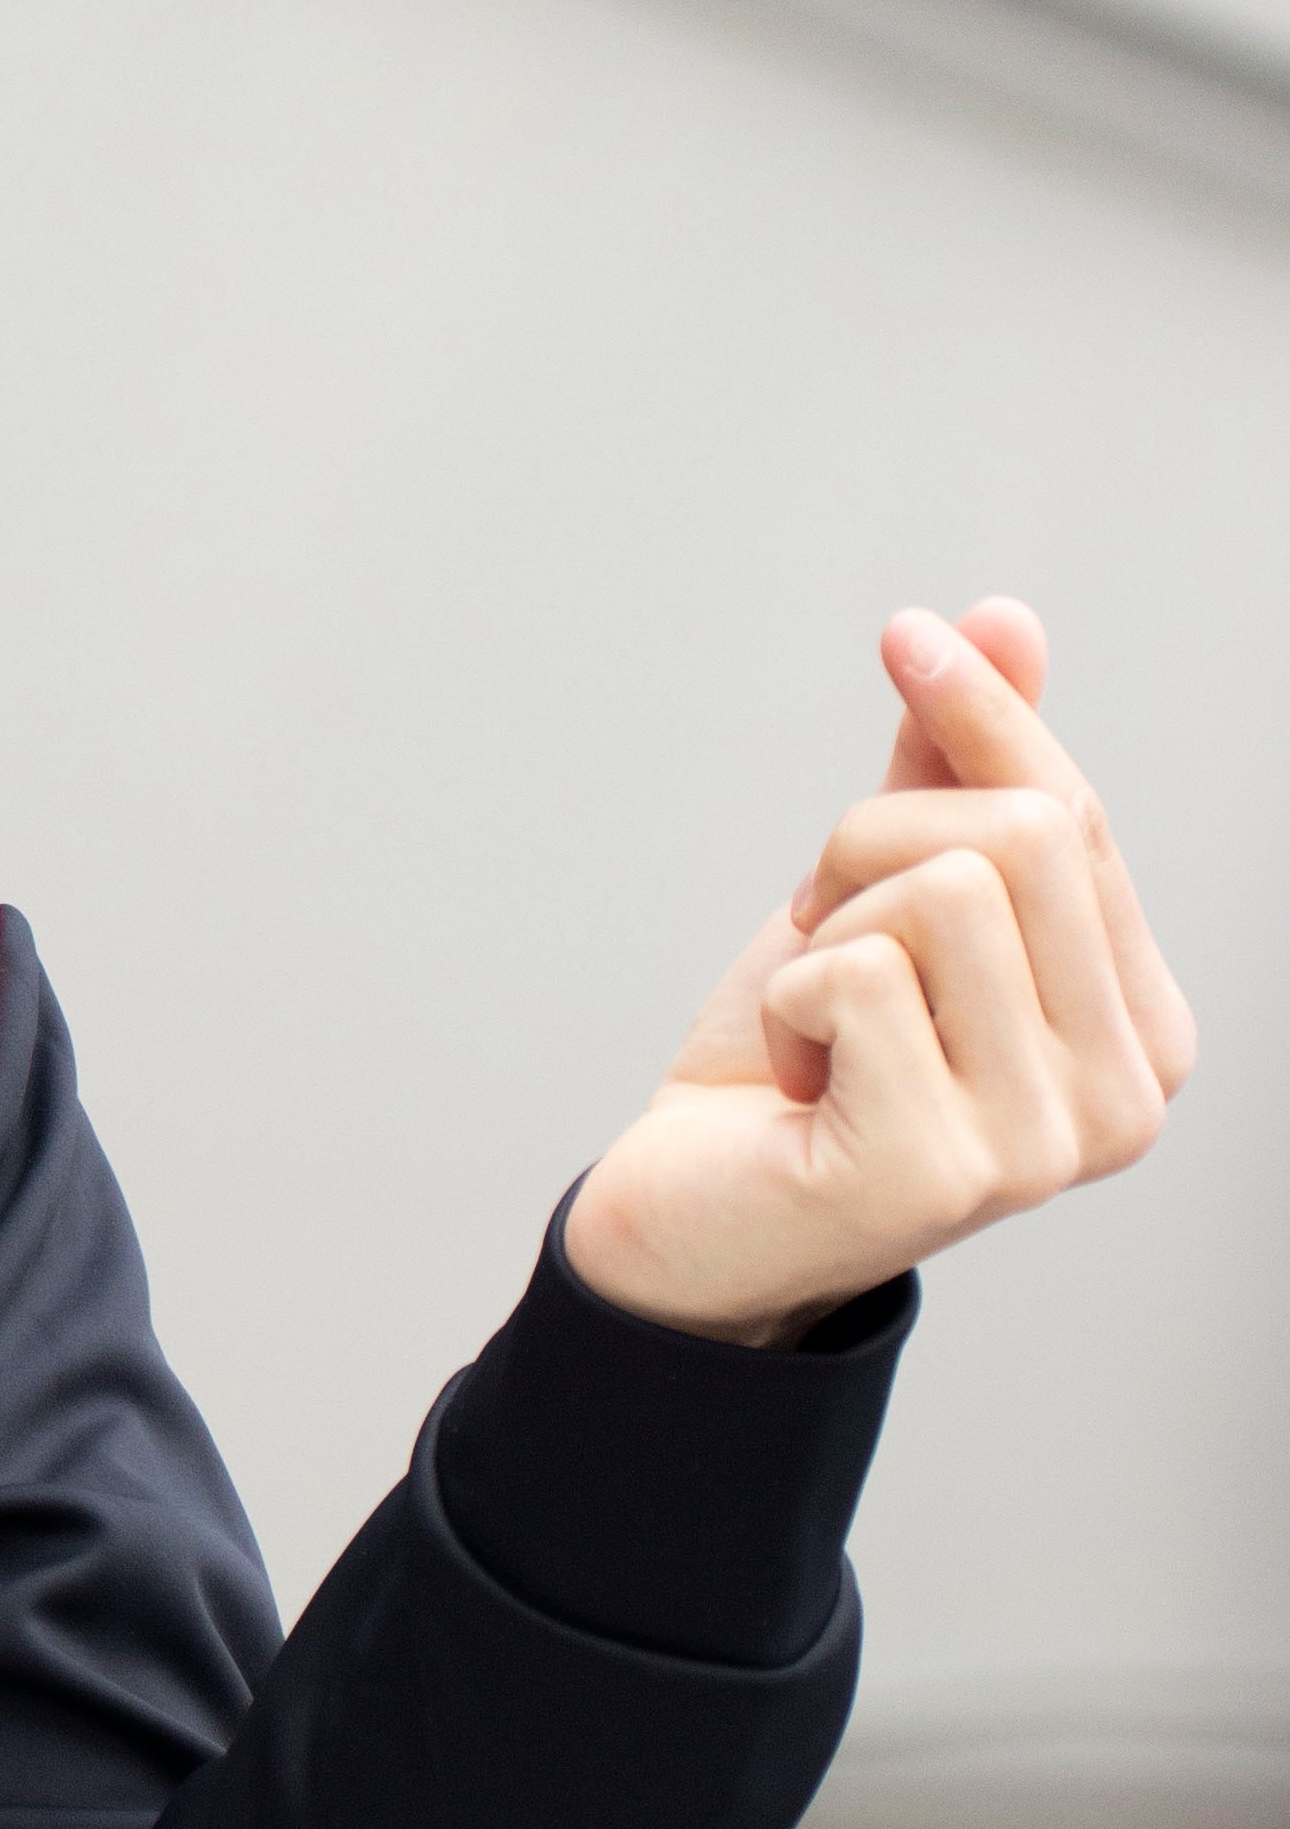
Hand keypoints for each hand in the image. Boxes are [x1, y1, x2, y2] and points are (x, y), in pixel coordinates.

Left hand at [564, 600, 1194, 1347]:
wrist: (687, 1211)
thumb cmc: (796, 1059)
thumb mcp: (879, 894)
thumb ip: (953, 769)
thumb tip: (1004, 617)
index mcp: (1143, 1024)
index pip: (1075, 812)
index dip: (975, 715)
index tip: (904, 637)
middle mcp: (1129, 1096)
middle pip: (1018, 834)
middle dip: (871, 844)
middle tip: (822, 934)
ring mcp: (1045, 1147)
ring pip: (941, 890)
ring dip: (829, 930)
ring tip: (819, 1021)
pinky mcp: (938, 1171)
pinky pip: (856, 975)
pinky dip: (789, 1000)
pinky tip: (797, 1081)